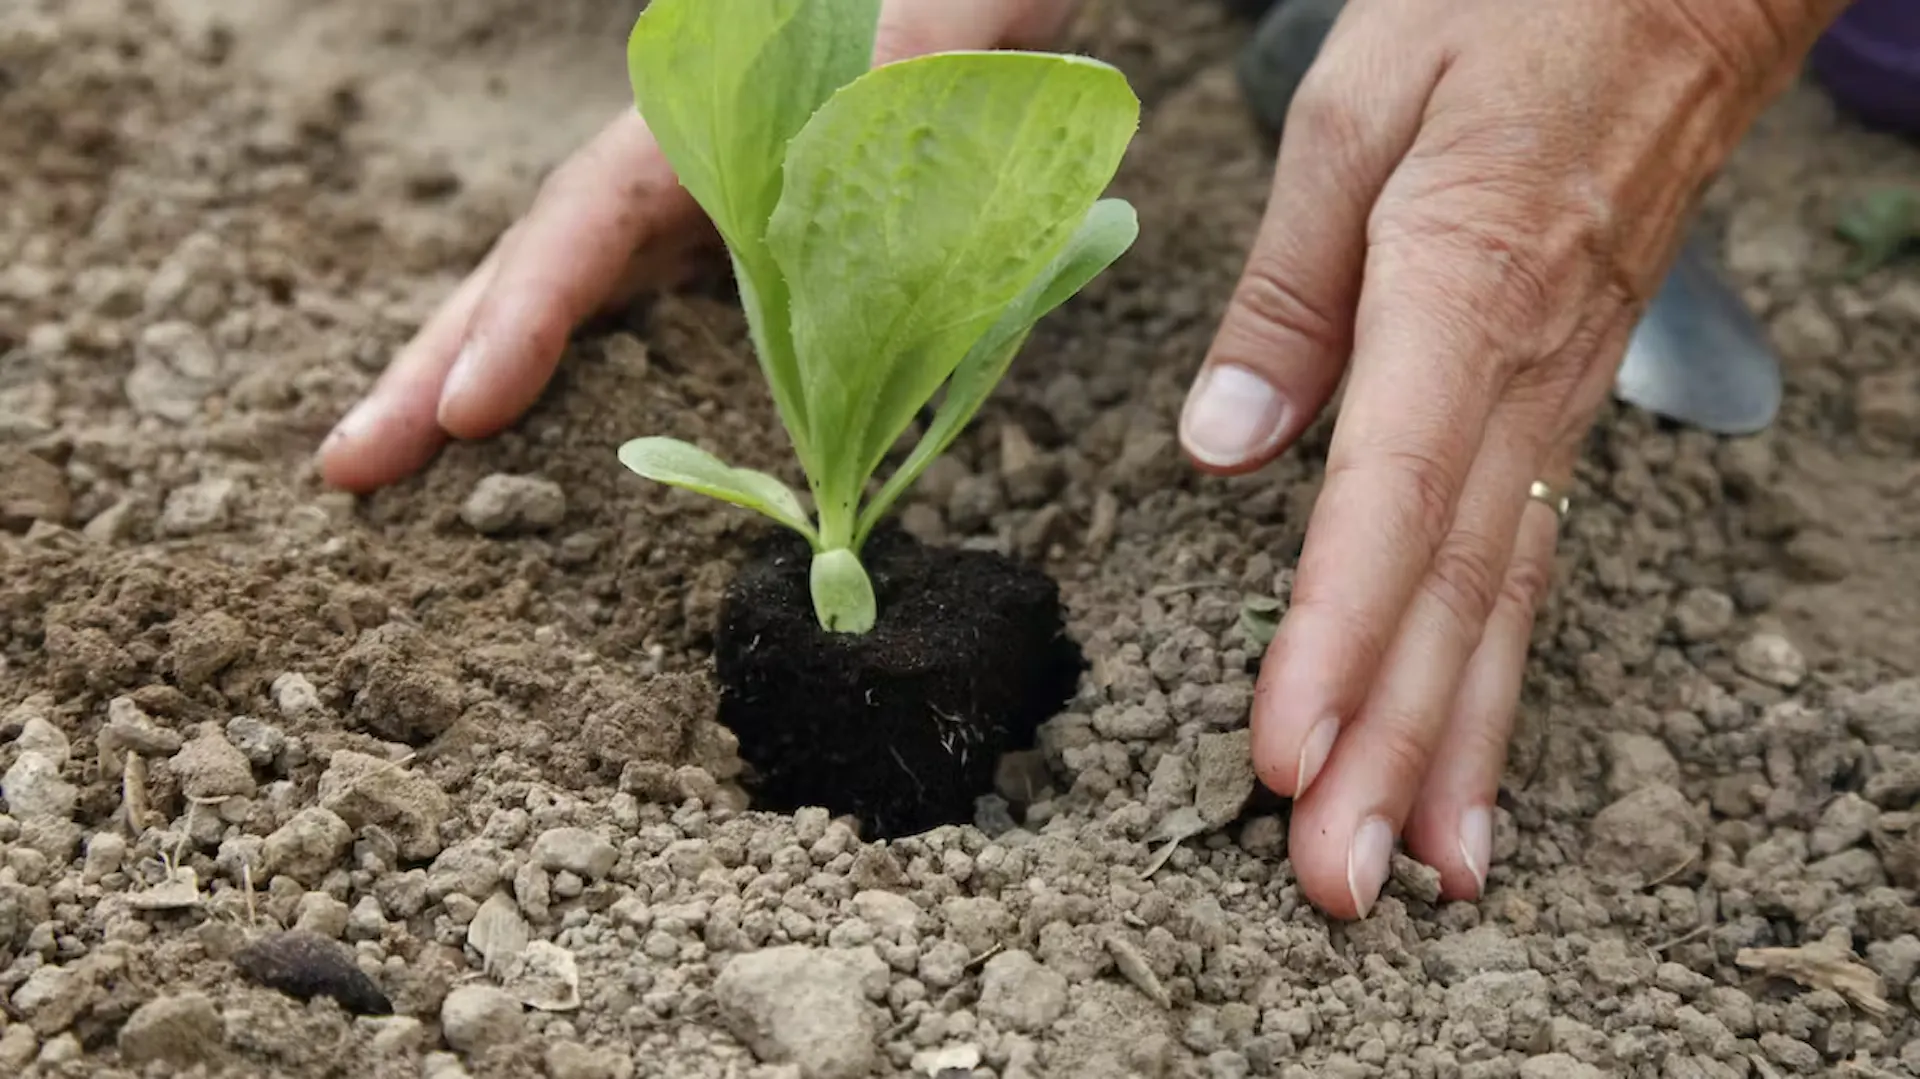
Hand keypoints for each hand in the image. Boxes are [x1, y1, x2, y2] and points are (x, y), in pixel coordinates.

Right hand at [315, 0, 1083, 491]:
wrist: (971, 13)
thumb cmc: (947, 31)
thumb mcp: (924, 74)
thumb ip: (893, 155)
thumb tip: (869, 288)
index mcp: (704, 130)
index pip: (584, 223)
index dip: (523, 319)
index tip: (467, 413)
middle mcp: (669, 176)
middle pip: (530, 269)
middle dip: (435, 368)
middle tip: (348, 470)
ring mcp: (682, 220)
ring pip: (558, 305)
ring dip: (473, 389)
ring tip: (387, 477)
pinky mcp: (718, 264)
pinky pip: (626, 330)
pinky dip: (566, 392)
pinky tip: (524, 457)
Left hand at [1177, 0, 1843, 916]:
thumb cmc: (1510, 20)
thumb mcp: (1358, 112)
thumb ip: (1287, 291)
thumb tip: (1222, 455)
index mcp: (1461, 296)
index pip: (1392, 504)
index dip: (1334, 639)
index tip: (1286, 756)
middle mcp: (1524, 382)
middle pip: (1451, 595)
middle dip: (1389, 751)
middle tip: (1334, 886)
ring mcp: (1556, 409)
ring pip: (1501, 607)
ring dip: (1449, 750)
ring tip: (1412, 876)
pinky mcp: (1560, 415)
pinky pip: (1528, 571)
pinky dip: (1495, 685)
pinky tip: (1470, 765)